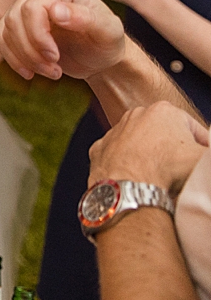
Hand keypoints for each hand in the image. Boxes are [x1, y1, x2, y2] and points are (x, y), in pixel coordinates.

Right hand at [0, 0, 126, 79]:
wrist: (97, 57)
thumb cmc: (106, 42)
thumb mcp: (108, 33)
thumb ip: (87, 18)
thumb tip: (56, 11)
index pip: (32, 7)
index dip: (38, 36)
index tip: (55, 57)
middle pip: (14, 19)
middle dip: (31, 50)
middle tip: (54, 70)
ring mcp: (23, 4)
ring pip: (5, 30)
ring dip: (24, 58)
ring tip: (50, 72)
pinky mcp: (14, 22)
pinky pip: (0, 38)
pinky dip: (12, 58)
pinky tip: (30, 71)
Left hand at [89, 101, 209, 192]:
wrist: (131, 188)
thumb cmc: (169, 169)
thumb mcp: (202, 159)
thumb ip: (208, 153)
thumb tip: (205, 157)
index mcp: (164, 111)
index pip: (193, 129)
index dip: (202, 145)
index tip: (202, 160)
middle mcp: (135, 114)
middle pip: (164, 134)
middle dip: (174, 149)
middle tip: (182, 169)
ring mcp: (114, 131)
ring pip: (139, 145)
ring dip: (149, 157)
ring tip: (160, 176)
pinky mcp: (99, 149)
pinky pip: (118, 158)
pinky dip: (126, 166)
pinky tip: (137, 178)